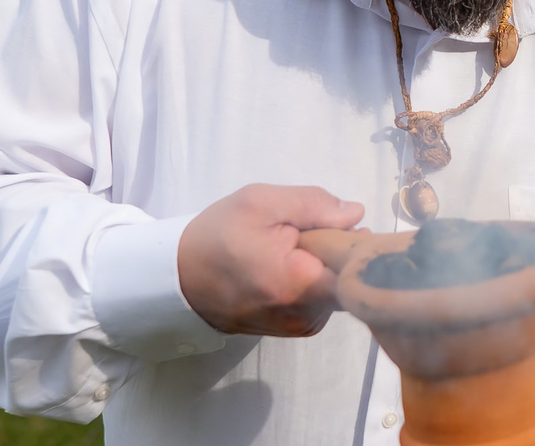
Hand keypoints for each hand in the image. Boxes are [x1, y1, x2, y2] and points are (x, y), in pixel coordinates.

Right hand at [178, 184, 365, 336]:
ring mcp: (300, 328)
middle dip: (341, 251)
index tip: (336, 224)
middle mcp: (305, 316)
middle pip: (350, 278)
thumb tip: (357, 214)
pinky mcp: (294, 331)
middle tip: (311, 231)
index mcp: (298, 285)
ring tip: (296, 248)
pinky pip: (323, 300)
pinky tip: (293, 266)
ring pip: (338, 288)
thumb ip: (314, 205)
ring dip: (328, 265)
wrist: (177, 278)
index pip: (356, 265)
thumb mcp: (261, 203)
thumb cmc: (218, 236)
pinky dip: (316, 280)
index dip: (355, 238)